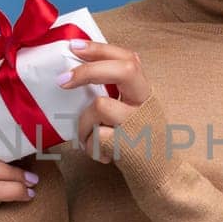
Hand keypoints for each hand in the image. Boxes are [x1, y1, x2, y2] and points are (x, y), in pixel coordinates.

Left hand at [59, 41, 153, 164]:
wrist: (160, 175)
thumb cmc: (138, 140)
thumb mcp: (133, 111)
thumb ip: (118, 92)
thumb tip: (80, 68)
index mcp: (144, 91)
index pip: (127, 58)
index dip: (100, 49)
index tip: (74, 46)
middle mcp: (145, 103)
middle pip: (123, 70)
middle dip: (88, 71)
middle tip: (62, 81)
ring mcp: (139, 123)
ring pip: (99, 106)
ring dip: (83, 124)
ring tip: (88, 138)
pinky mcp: (130, 145)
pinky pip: (96, 137)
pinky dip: (90, 147)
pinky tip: (100, 155)